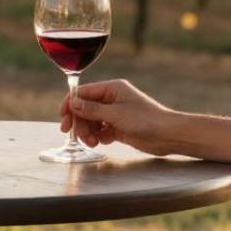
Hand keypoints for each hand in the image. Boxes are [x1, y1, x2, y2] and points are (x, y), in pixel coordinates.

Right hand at [61, 79, 176, 155]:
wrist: (167, 135)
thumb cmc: (145, 119)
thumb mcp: (115, 114)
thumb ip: (92, 109)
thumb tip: (72, 103)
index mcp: (112, 88)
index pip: (84, 92)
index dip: (71, 104)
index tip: (63, 117)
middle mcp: (112, 99)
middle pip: (86, 108)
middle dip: (79, 122)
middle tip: (75, 135)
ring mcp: (116, 113)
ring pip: (92, 121)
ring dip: (88, 131)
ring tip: (91, 143)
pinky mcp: (119, 127)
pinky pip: (101, 130)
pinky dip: (98, 136)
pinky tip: (101, 142)